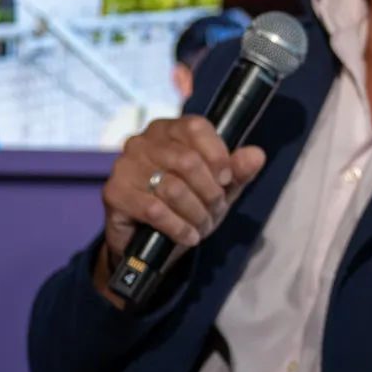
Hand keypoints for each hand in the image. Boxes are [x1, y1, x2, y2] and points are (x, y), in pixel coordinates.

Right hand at [96, 115, 264, 300]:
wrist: (147, 244)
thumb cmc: (185, 206)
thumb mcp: (218, 188)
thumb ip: (238, 171)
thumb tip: (257, 155)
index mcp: (168, 130)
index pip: (196, 127)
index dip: (218, 155)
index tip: (226, 180)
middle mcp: (142, 142)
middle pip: (188, 161)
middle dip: (210, 193)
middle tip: (215, 211)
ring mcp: (124, 166)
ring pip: (173, 187)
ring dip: (196, 213)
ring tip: (202, 225)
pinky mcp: (114, 193)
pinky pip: (155, 210)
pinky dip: (178, 227)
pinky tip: (188, 236)